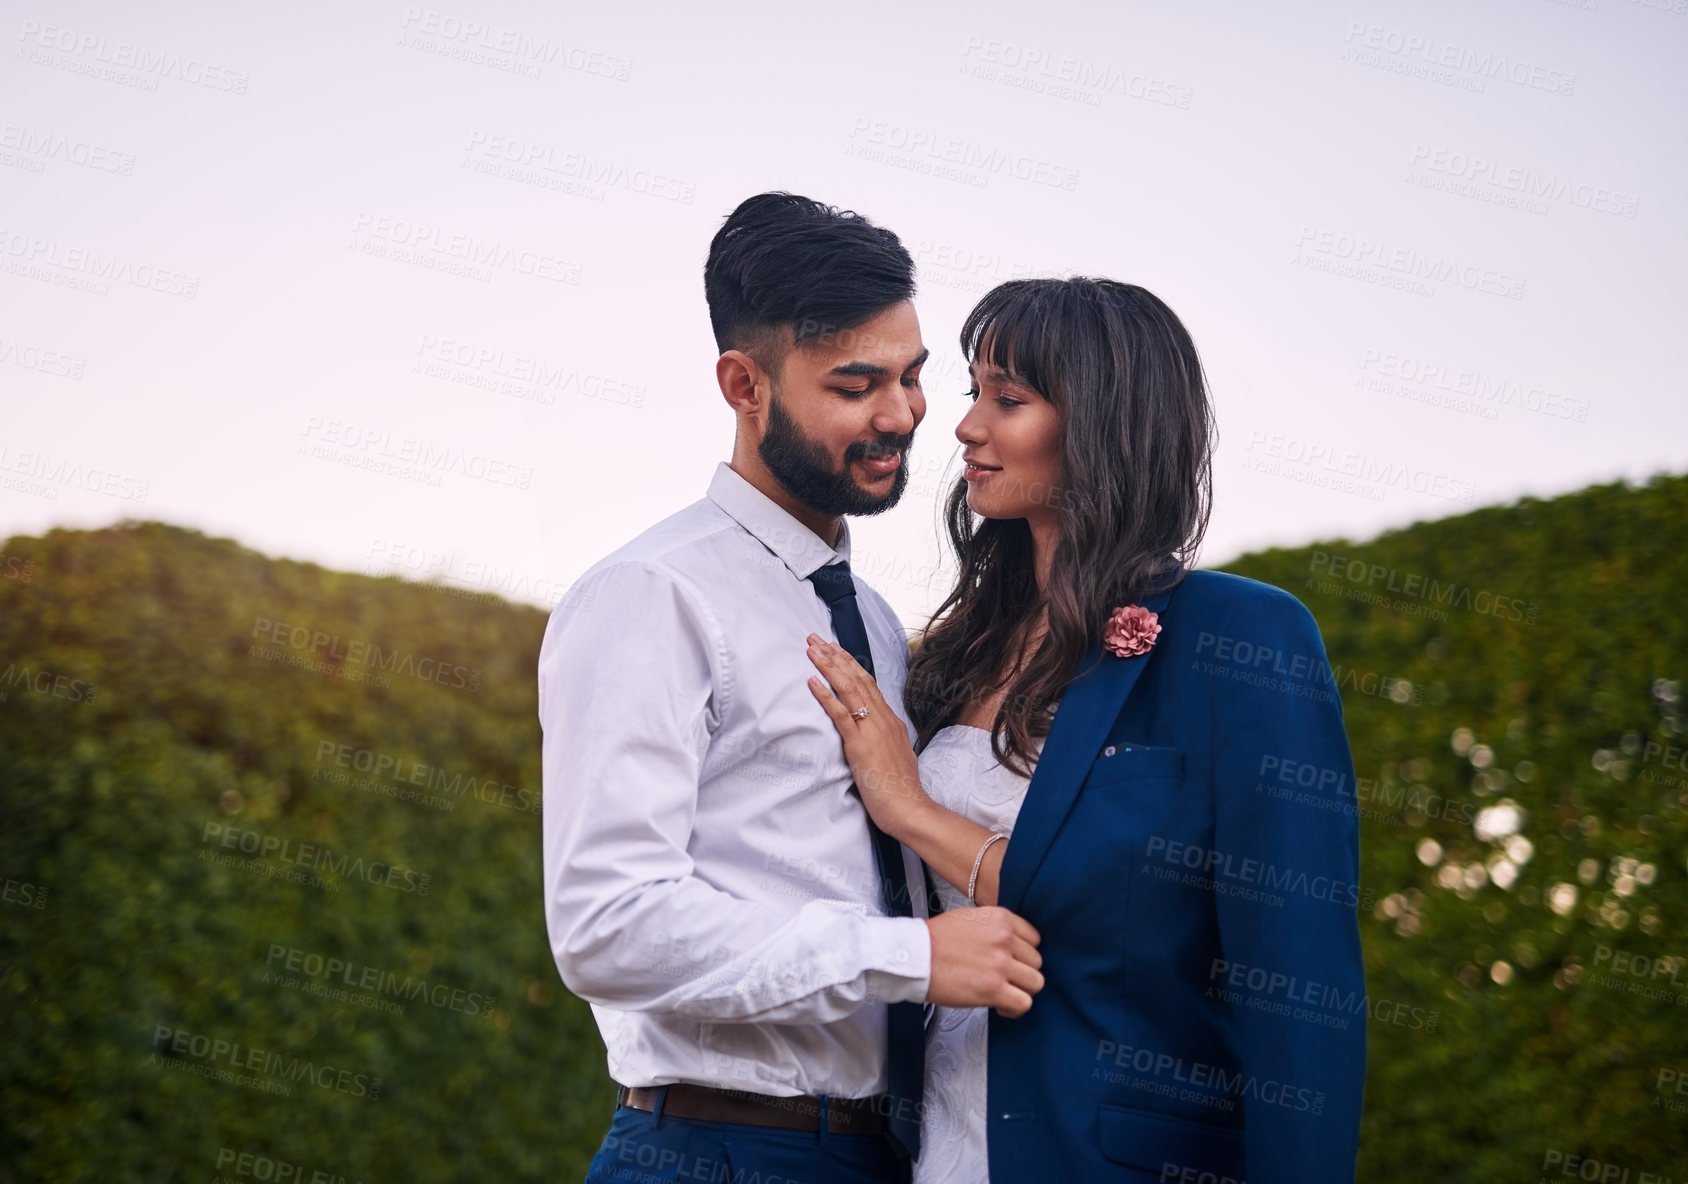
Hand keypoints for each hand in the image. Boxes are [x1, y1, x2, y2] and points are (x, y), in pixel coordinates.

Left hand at [805, 635, 929, 837]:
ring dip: (828, 667)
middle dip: (835, 656)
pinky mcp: (860, 744)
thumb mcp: (895, 756)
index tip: (835, 648)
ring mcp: (872, 730)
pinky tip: (812, 681)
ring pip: (849, 689)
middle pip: (857, 679)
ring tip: (812, 649)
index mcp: (891, 721)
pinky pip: (840, 714)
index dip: (850, 663)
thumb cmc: (901, 789)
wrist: (910, 808)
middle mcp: (883, 719)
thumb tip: (874, 738)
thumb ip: (884, 742)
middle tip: (816, 637)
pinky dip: (825, 696)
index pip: (868, 684)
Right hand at [925, 906, 1043, 1016]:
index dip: (1024, 953)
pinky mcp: (994, 989)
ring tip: (1005, 994)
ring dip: (1022, 990)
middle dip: (1022, 972)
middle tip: (1006, 979)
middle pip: (1036, 961)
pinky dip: (1015, 1009)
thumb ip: (994, 926)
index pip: (1034, 938)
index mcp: (1000, 919)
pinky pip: (1024, 1003)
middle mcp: (1004, 939)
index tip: (1016, 961)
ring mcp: (1001, 965)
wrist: (913, 956)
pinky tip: (1002, 1007)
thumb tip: (1008, 941)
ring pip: (1035, 983)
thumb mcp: (969, 917)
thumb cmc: (933, 939)